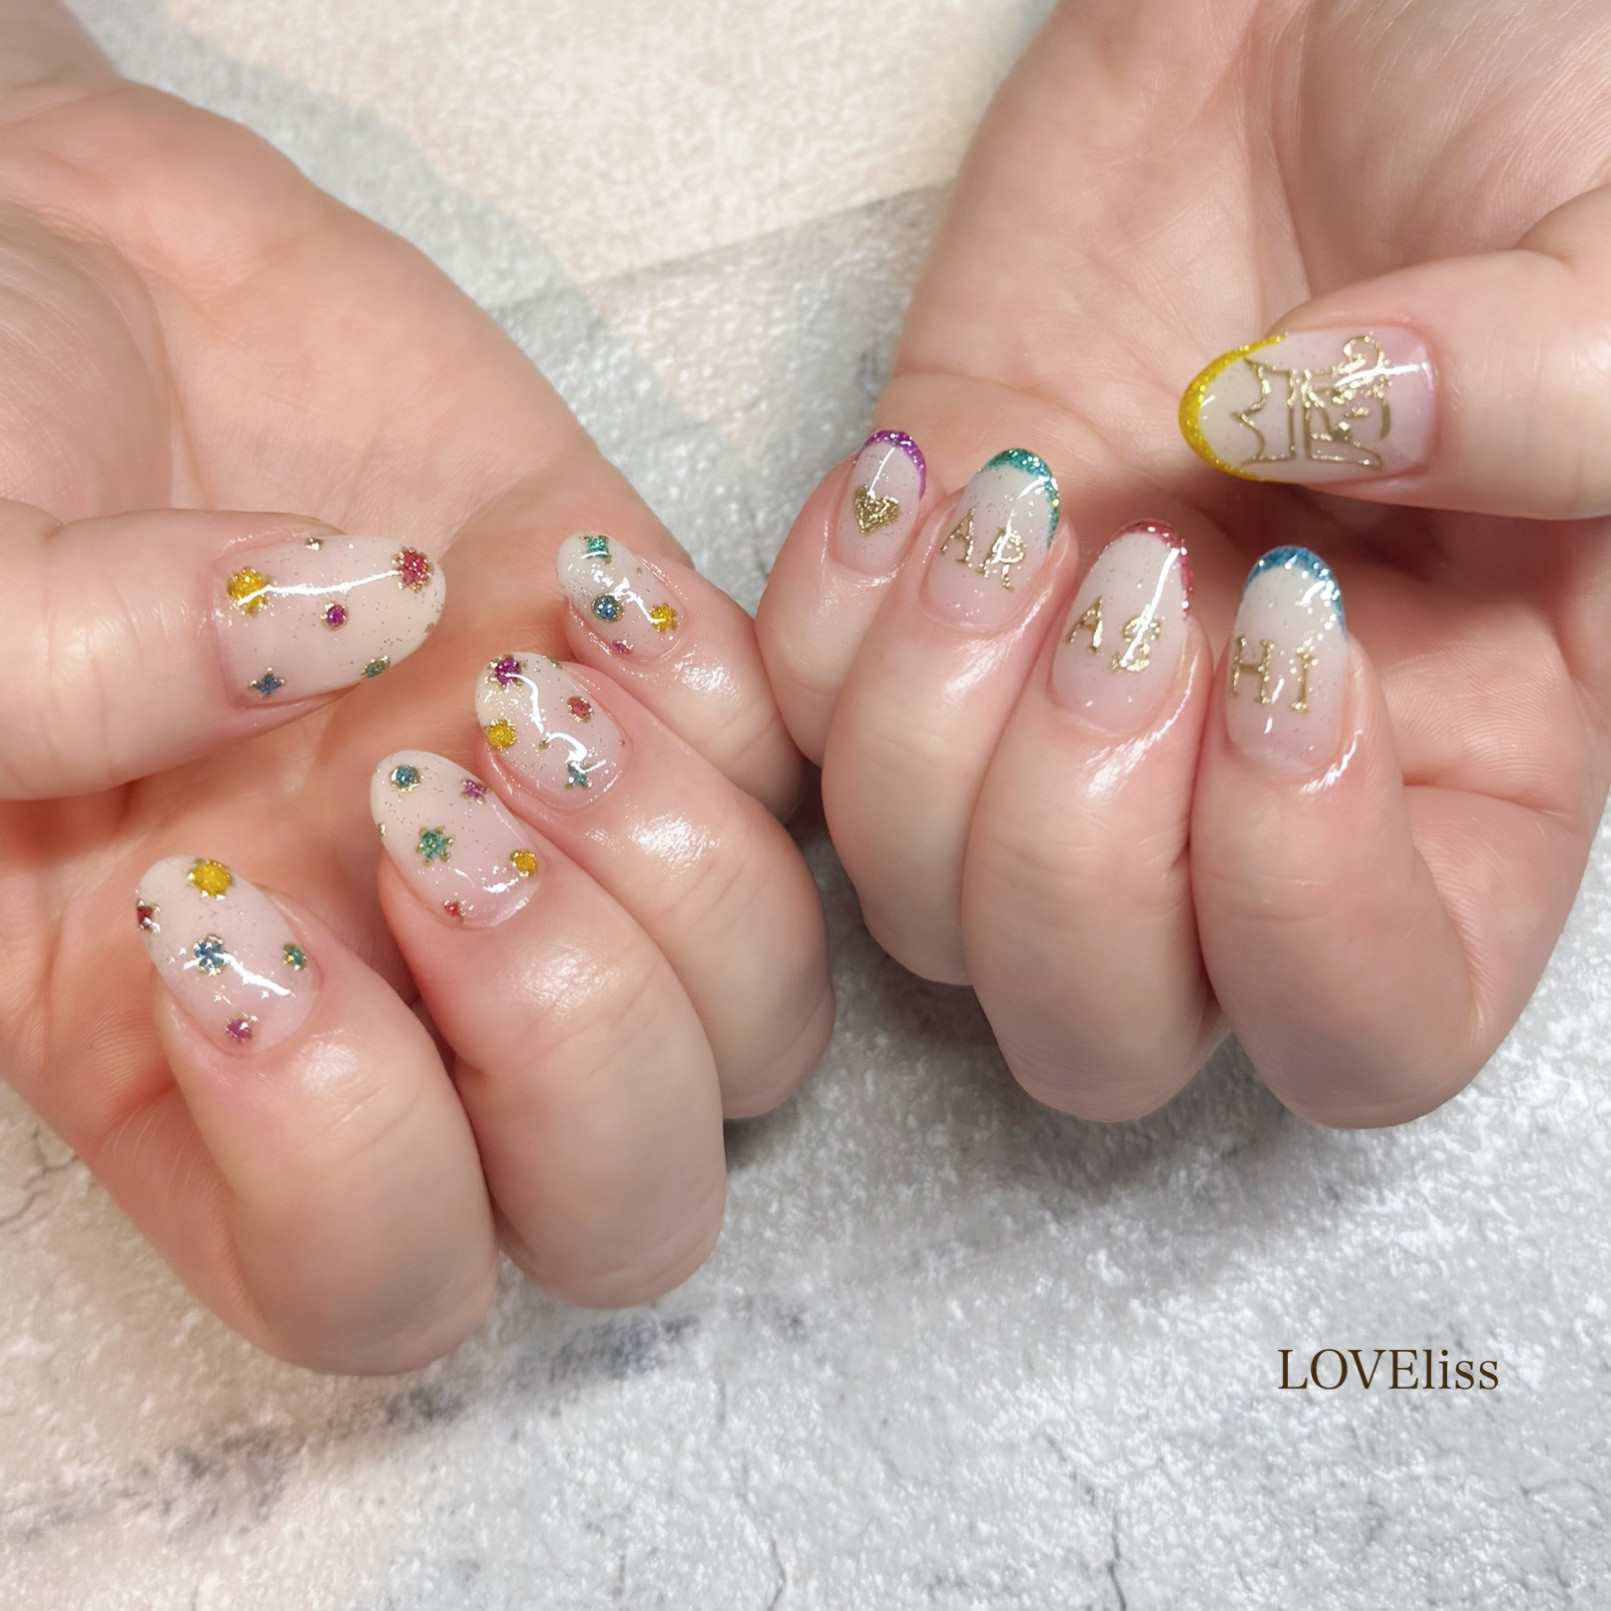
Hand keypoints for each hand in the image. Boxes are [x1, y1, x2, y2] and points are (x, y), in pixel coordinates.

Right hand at [0, 6, 831, 1369]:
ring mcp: (554, 834)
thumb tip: (326, 639)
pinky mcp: (649, 679)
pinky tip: (579, 586)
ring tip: (513, 687)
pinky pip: (794, 779)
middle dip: (577, 1039)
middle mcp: (408, 984)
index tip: (219, 911)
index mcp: (191, 1055)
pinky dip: (722, 701)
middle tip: (426, 812)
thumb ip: (47, 665)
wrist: (78, 265)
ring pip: (759, 1014)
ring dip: (673, 869)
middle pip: (625, 1203)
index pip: (370, 1285)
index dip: (348, 1159)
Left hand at [759, 0, 1610, 1125]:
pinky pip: (798, 729)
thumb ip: (1565, 394)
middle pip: (1095, 1030)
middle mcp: (1234, 792)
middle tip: (1131, 596)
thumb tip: (1315, 451)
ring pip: (914, 907)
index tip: (1291, 643)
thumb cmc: (1517, 102)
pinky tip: (920, 474)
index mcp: (1467, 774)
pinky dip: (823, 624)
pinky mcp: (920, 602)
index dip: (1297, 910)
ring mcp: (1054, 710)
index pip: (1365, 1031)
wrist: (1315, 3)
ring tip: (1018, 503)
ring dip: (927, 730)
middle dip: (1068, 856)